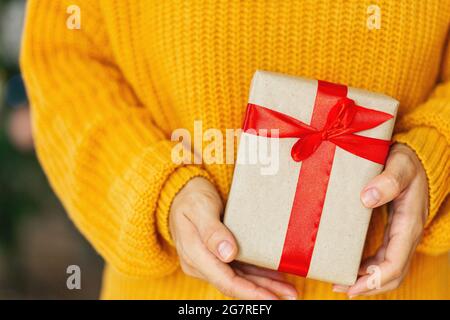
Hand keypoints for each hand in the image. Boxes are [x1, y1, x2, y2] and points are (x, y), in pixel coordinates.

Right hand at [169, 177, 297, 299]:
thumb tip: (227, 254)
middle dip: (263, 293)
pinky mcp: (217, 256)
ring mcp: (209, 261)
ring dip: (264, 286)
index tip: (271, 297)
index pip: (225, 280)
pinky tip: (275, 276)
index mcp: (194, 255)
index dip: (249, 292)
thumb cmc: (191, 198)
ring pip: (239, 279)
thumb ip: (212, 231)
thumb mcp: (200, 208)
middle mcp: (201, 264)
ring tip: (288, 290)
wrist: (181, 193)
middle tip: (290, 296)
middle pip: (235, 284)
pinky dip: (258, 274)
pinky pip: (239, 269)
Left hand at [333, 143, 427, 297]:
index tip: (351, 288)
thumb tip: (367, 199)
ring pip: (386, 267)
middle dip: (367, 285)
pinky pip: (382, 256)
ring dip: (365, 278)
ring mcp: (400, 234)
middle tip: (338, 288)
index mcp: (409, 223)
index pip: (395, 263)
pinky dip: (366, 265)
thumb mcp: (400, 165)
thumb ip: (388, 180)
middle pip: (391, 272)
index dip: (374, 280)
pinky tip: (349, 265)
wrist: (415, 158)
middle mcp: (406, 234)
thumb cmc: (408, 161)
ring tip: (339, 282)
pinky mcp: (392, 230)